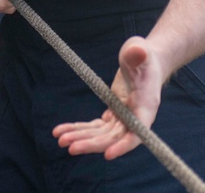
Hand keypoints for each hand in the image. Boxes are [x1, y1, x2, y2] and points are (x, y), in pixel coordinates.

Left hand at [51, 36, 163, 159]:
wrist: (145, 60)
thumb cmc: (144, 54)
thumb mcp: (140, 50)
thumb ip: (137, 53)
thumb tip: (137, 52)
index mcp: (145, 106)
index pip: (137, 133)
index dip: (123, 146)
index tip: (107, 155)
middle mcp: (135, 118)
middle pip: (113, 138)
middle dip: (91, 143)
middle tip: (69, 146)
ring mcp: (122, 118)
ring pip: (101, 135)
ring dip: (81, 137)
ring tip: (59, 139)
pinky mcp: (113, 114)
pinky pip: (94, 126)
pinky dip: (79, 129)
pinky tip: (61, 131)